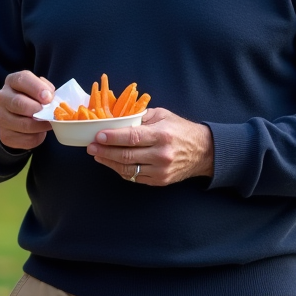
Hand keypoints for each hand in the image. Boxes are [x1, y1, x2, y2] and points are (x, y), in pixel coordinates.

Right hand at [0, 71, 54, 150]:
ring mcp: (1, 117)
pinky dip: (37, 137)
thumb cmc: (33, 98)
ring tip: (50, 123)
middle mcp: (2, 97)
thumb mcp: (40, 88)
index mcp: (12, 81)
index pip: (22, 79)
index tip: (48, 98)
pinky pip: (26, 139)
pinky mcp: (4, 135)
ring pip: (24, 124)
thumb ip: (47, 90)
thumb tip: (51, 99)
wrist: (18, 116)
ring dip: (41, 125)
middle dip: (37, 109)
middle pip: (18, 103)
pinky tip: (40, 132)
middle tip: (50, 113)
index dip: (37, 88)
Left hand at [86, 108, 213, 184]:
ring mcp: (160, 170)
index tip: (98, 136)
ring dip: (109, 162)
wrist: (203, 152)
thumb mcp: (163, 115)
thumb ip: (141, 116)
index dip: (113, 137)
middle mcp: (161, 154)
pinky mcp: (160, 181)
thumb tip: (118, 116)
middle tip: (91, 147)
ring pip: (128, 169)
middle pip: (127, 155)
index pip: (132, 137)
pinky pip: (135, 177)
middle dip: (105, 151)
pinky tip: (112, 163)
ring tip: (98, 155)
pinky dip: (121, 170)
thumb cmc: (181, 130)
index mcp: (161, 134)